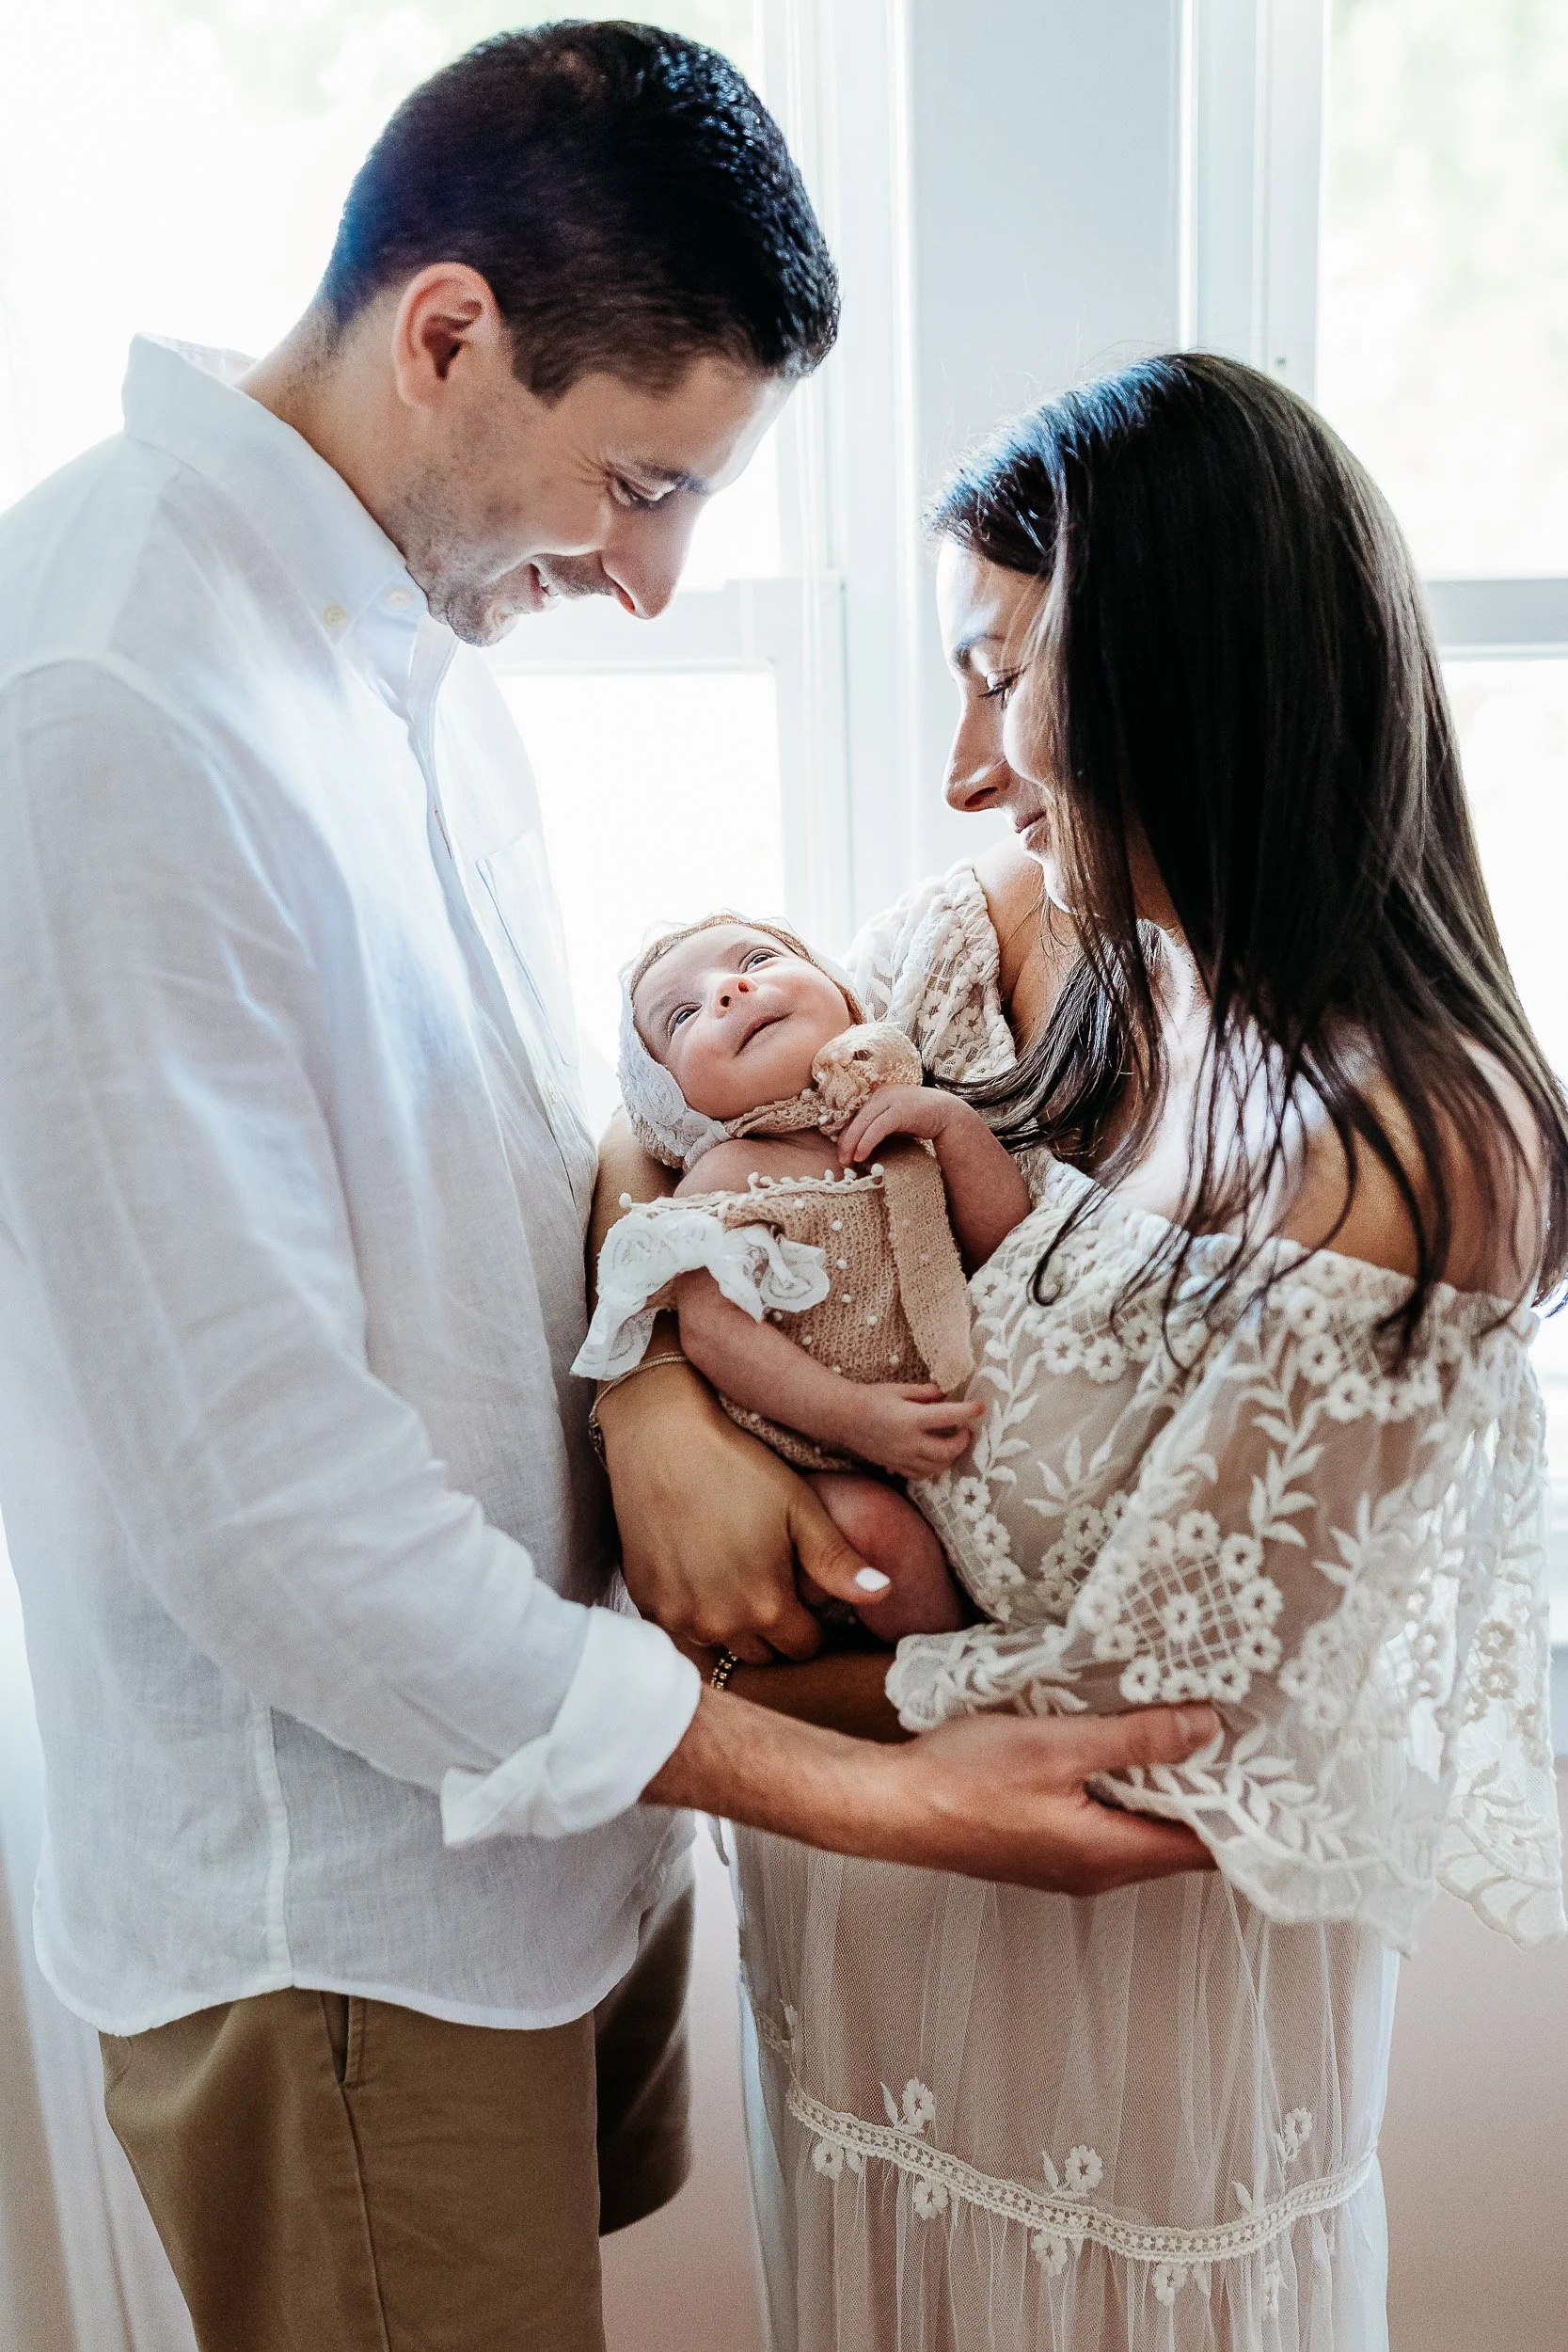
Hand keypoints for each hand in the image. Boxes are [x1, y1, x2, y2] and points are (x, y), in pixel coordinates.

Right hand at [596, 1355, 879, 1662]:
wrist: (660, 1440)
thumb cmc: (736, 1467)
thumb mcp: (799, 1509)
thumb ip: (838, 1561)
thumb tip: (882, 1593)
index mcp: (766, 1607)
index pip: (804, 1647)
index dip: (812, 1621)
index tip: (807, 1591)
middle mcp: (719, 1624)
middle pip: (762, 1652)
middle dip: (774, 1627)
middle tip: (772, 1578)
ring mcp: (677, 1616)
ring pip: (720, 1641)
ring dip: (732, 1622)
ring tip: (736, 1573)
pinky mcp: (646, 1601)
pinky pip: (681, 1625)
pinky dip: (694, 1609)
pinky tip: (699, 1569)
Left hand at [837, 1083, 958, 1167]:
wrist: (948, 1115)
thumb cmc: (919, 1121)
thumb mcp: (894, 1121)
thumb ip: (877, 1127)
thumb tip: (856, 1147)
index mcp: (878, 1094)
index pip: (854, 1116)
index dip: (846, 1135)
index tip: (842, 1153)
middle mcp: (882, 1093)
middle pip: (855, 1119)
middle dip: (845, 1142)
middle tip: (842, 1162)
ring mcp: (891, 1099)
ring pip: (863, 1123)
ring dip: (852, 1144)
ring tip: (848, 1162)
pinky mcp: (900, 1110)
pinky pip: (877, 1128)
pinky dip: (866, 1142)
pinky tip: (860, 1155)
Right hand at [846, 1381, 983, 1478]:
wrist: (844, 1417)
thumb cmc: (871, 1398)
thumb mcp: (899, 1389)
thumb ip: (925, 1393)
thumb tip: (944, 1394)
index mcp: (911, 1418)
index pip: (949, 1416)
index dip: (968, 1411)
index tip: (980, 1407)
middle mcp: (909, 1442)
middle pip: (947, 1450)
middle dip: (962, 1441)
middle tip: (966, 1430)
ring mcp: (902, 1457)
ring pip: (936, 1467)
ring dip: (950, 1456)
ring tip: (953, 1443)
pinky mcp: (895, 1466)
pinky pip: (921, 1474)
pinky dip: (933, 1467)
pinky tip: (935, 1456)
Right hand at [874, 1705, 1219, 1892]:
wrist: (890, 1808)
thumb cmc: (963, 1782)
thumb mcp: (1059, 1746)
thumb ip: (1136, 1739)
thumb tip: (1205, 1728)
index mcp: (1109, 1856)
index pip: (1205, 1852)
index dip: (1245, 1818)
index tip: (1275, 1775)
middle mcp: (1096, 1871)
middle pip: (1176, 1842)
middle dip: (1210, 1796)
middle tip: (1241, 1740)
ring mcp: (1067, 1862)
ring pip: (1139, 1829)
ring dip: (1165, 1789)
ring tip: (1190, 1735)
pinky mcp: (1043, 1844)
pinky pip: (1105, 1822)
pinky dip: (1127, 1789)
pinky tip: (1122, 1748)